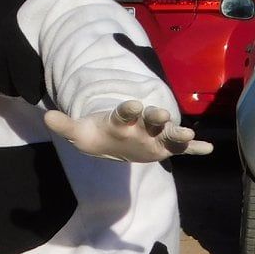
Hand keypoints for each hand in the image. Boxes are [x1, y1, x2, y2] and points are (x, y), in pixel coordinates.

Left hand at [43, 100, 212, 161]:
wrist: (112, 139)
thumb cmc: (98, 134)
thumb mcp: (79, 132)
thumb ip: (65, 125)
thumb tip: (45, 117)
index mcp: (121, 119)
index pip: (124, 112)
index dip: (128, 109)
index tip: (133, 105)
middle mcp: (141, 125)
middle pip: (150, 119)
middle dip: (156, 117)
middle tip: (162, 115)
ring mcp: (154, 136)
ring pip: (168, 133)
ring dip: (178, 133)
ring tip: (188, 135)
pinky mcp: (163, 147)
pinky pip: (181, 149)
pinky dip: (194, 148)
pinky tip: (209, 149)